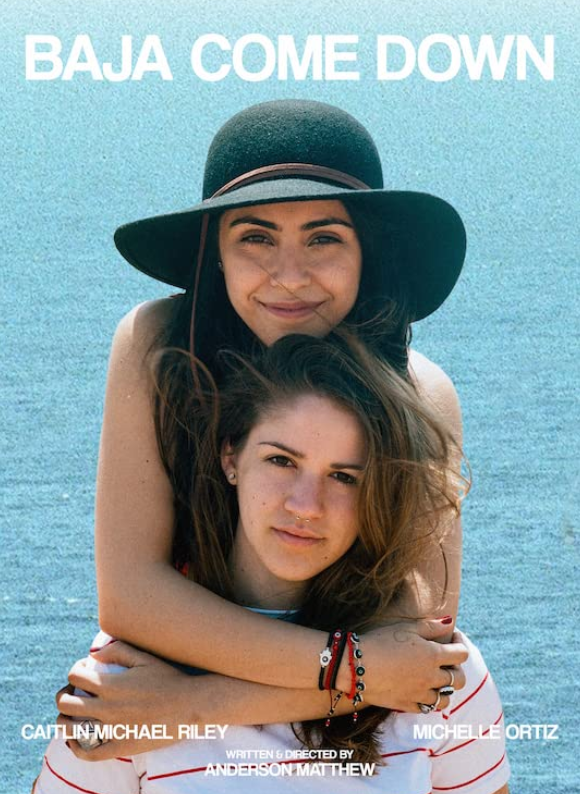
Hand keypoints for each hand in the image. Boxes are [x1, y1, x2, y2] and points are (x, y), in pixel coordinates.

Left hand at [56, 642, 192, 760]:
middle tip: (73, 693)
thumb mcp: (144, 657)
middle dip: (64, 695)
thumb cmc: (168, 678)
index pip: (75, 676)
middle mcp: (108, 708)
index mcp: (112, 685)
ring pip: (71, 729)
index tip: (83, 671)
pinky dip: (75, 748)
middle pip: (66, 703)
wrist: (190, 705)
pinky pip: (89, 753)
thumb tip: (93, 654)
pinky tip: (75, 740)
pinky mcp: (121, 746)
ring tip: (71, 715)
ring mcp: (113, 729)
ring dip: (64, 720)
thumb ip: (117, 651)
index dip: (74, 671)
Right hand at [351, 620, 467, 712]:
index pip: (462, 654)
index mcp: (433, 656)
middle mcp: (431, 677)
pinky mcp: (407, 705)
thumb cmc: (380, 641)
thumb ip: (431, 626)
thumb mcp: (406, 628)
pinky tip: (421, 689)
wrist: (354, 665)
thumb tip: (450, 622)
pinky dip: (428, 700)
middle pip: (460, 679)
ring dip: (445, 688)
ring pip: (446, 698)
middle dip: (457, 669)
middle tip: (445, 661)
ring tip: (434, 678)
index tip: (453, 639)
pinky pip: (427, 708)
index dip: (460, 644)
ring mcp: (420, 694)